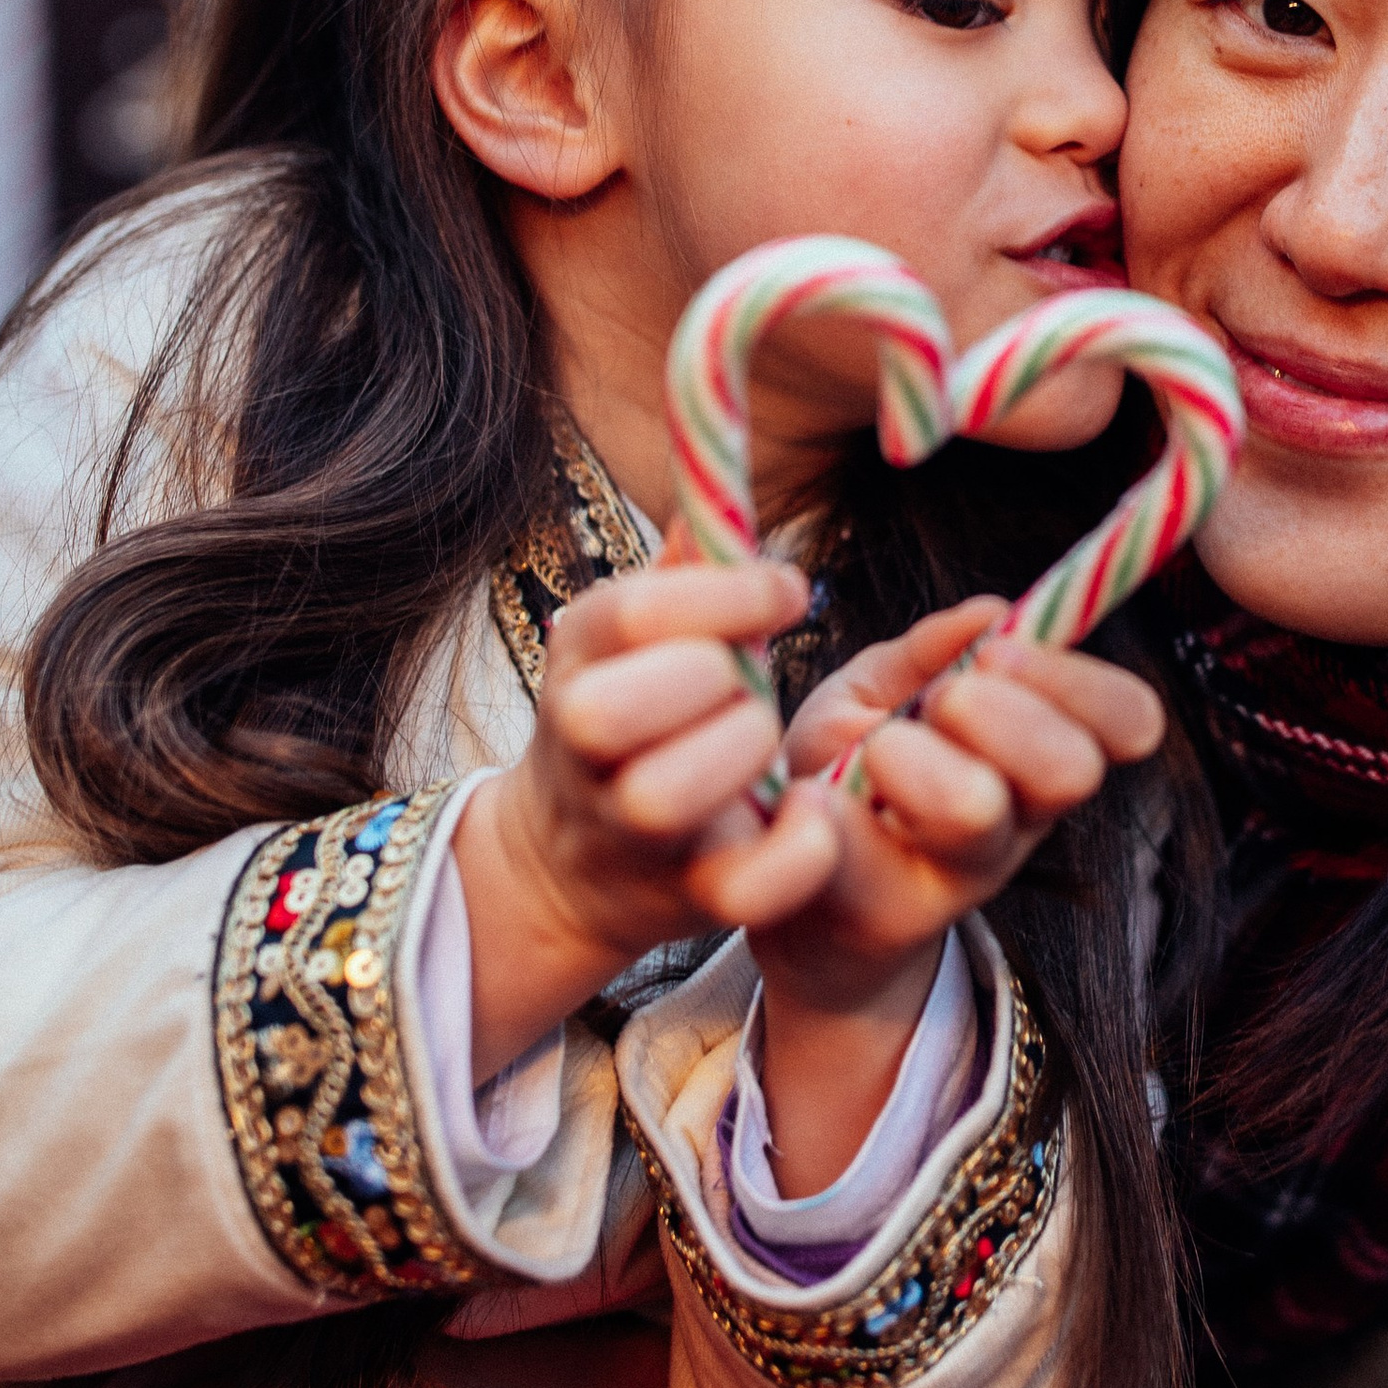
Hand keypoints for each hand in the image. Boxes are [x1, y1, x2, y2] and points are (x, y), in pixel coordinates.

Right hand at [454, 532, 839, 1078]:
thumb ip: (684, 571)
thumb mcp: (637, 632)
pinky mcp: (685, 895)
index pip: (636, 613)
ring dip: (738, 754)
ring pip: (664, 796)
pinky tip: (809, 810)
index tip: (788, 590)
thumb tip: (712, 493)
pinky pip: (741, 886)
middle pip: (617, 708)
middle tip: (746, 679)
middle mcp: (584, 741)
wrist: (577, 859)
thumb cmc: (643, 713)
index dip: (728, 594)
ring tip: (761, 740)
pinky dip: (792, 851)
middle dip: (710, 679)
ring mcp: (627, 826)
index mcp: (581, 655)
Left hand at [744, 601, 1164, 1193]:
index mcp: (1036, 756)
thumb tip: (989, 612)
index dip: (1081, 679)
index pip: (1127, 720)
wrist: (790, 893)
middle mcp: (1018, 822)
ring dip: (919, 757)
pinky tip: (810, 799)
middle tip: (943, 699)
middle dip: (1003, 711)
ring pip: (976, 811)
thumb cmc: (844, 775)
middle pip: (1074, 769)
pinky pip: (865, 854)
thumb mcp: (877, 691)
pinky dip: (831, 808)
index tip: (999, 651)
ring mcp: (957, 876)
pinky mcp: (882, 914)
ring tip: (876, 752)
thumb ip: (926, 651)